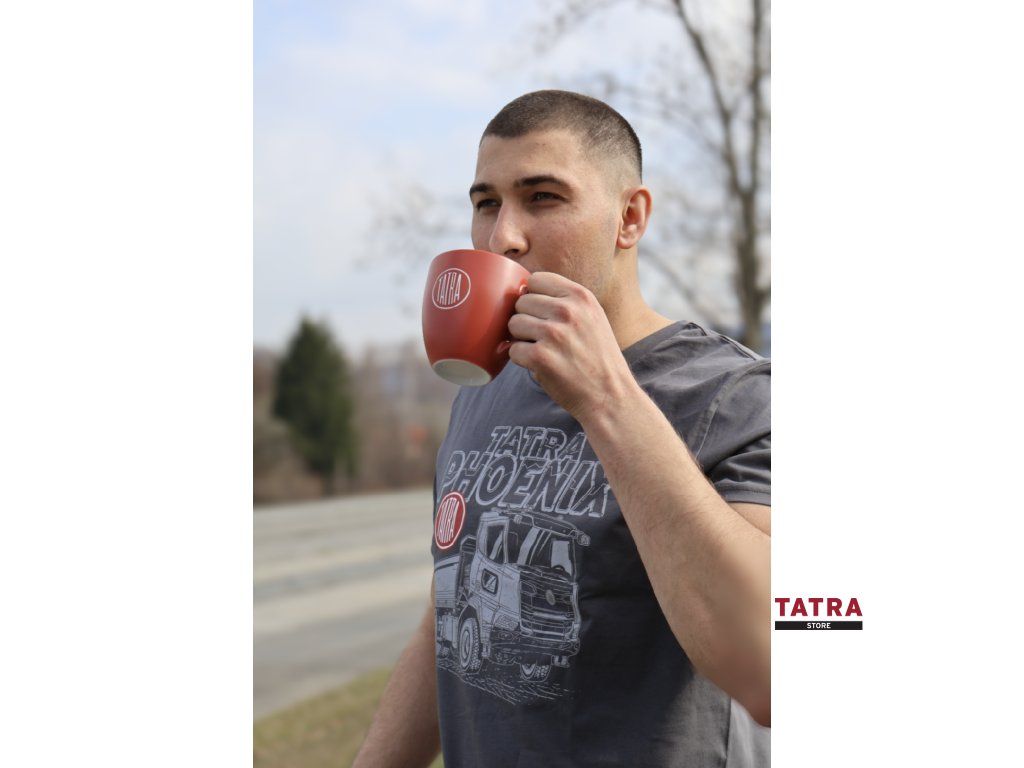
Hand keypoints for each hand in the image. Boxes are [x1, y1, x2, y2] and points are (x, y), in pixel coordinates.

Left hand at [507, 272, 633, 419]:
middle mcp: (568, 311)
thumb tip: (521, 290)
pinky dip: (521, 360)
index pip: (536, 279)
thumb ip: (563, 301)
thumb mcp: (592, 317)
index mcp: (580, 296)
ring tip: (542, 350)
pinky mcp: (541, 357)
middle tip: (543, 338)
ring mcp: (554, 334)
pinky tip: (540, 365)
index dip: (533, 297)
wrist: (610, 396)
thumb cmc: (597, 357)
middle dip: (527, 319)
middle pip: (521, 301)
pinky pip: (513, 350)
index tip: (541, 313)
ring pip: (513, 324)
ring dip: (521, 339)